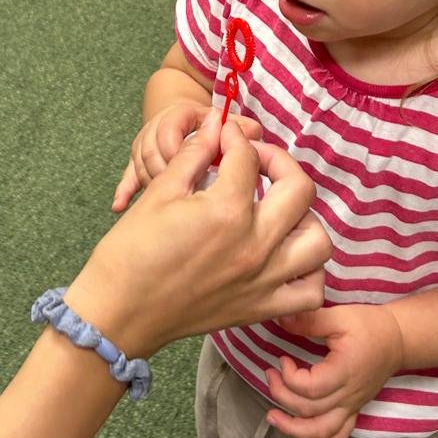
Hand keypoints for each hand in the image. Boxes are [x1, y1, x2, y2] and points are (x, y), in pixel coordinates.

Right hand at [72, 114, 329, 358]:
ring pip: (318, 241)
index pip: (248, 157)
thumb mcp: (159, 191)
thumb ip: (195, 154)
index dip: (234, 138)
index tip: (224, 137)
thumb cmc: (131, 251)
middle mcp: (255, 245)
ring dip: (304, 218)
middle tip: (257, 162)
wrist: (119, 312)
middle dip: (280, 163)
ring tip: (278, 211)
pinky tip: (286, 256)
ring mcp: (263, 280)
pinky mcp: (261, 309)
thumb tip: (217, 125)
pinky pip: (311, 292)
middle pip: (299, 189)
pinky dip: (310, 272)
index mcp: (226, 210)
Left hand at [265, 303, 403, 437]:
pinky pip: (341, 437)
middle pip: (309, 410)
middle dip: (281, 396)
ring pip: (322, 431)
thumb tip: (280, 316)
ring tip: (272, 417)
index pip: (310, 388)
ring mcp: (352, 406)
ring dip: (294, 430)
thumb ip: (310, 320)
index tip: (282, 359)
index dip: (289, 377)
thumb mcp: (339, 316)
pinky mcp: (355, 410)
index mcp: (344, 372)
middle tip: (270, 375)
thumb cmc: (369, 326)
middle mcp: (348, 395)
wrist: (398, 340)